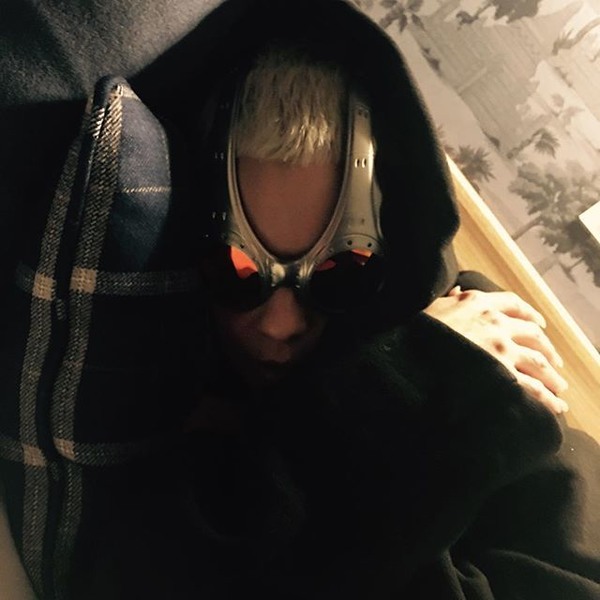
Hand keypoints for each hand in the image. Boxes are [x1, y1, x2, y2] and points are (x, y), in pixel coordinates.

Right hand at [424, 287, 568, 414]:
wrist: (407, 357)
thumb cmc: (414, 334)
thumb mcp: (431, 309)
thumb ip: (449, 300)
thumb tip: (457, 292)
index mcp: (478, 303)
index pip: (513, 304)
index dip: (530, 314)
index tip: (539, 324)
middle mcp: (495, 323)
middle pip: (533, 334)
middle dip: (547, 349)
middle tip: (553, 361)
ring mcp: (500, 350)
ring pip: (538, 361)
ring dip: (552, 375)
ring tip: (559, 387)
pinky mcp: (501, 375)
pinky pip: (532, 387)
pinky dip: (547, 397)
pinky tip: (554, 405)